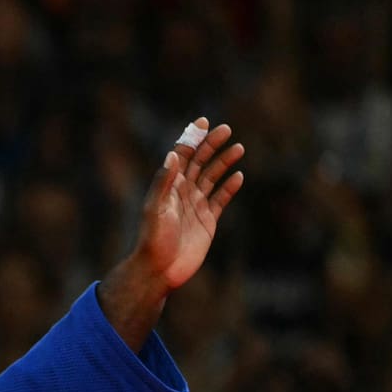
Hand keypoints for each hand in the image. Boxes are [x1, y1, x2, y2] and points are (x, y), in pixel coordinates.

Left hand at [132, 119, 244, 292]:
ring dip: (224, 162)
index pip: (181, 156)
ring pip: (212, 178)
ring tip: (239, 148)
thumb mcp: (155, 209)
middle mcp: (182, 193)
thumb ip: (164, 182)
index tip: (203, 122)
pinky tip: (238, 177)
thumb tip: (173, 155)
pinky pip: (221, 200)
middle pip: (200, 162)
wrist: (160, 270)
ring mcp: (196, 206)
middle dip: (212, 145)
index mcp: (168, 186)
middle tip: (226, 130)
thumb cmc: (153, 239)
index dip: (191, 138)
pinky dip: (229, 188)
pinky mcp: (207, 221)